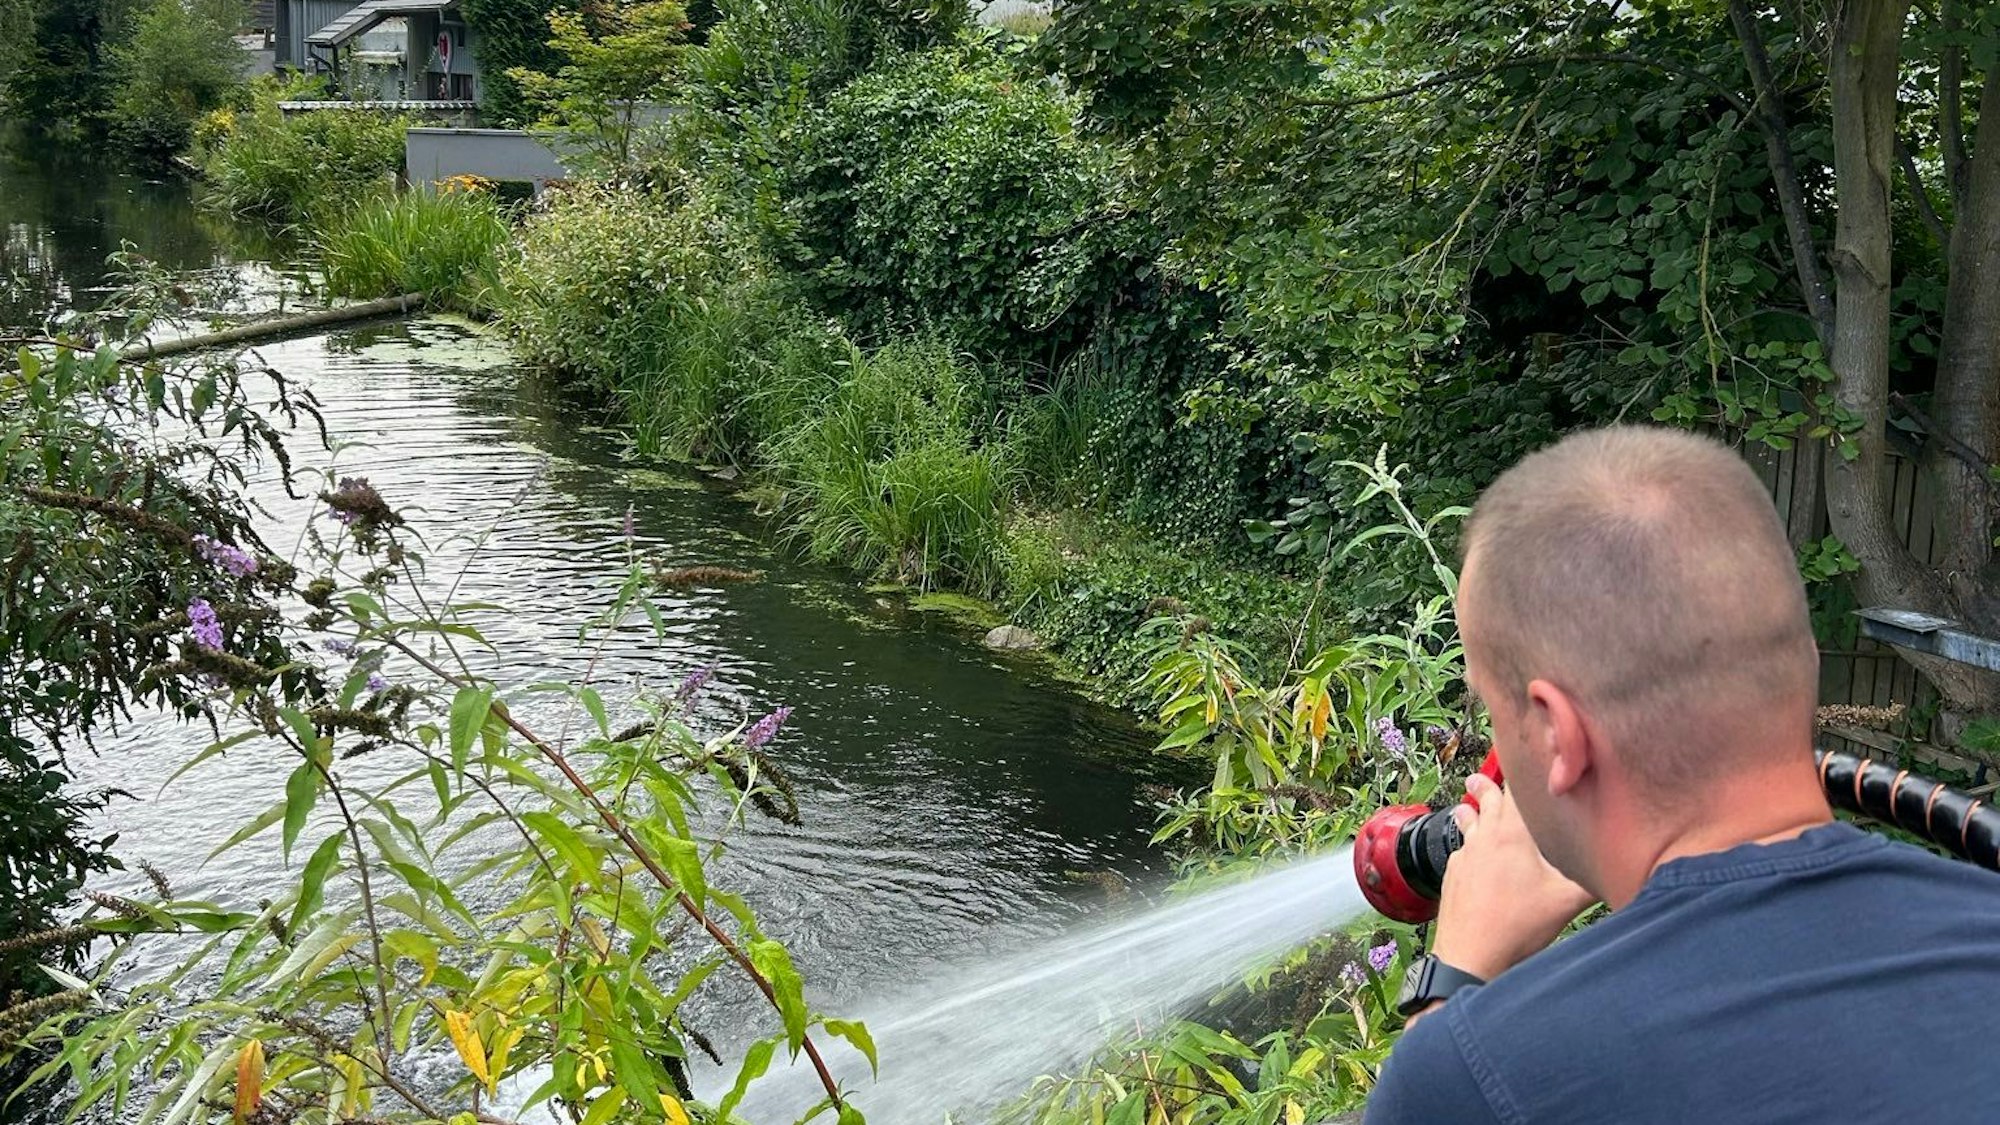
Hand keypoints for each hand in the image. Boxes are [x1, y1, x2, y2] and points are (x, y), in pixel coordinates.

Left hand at [1429, 773, 1595, 981]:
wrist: (1470, 955)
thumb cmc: (1517, 926)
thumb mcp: (1567, 902)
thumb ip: (1595, 880)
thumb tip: (1628, 868)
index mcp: (1512, 834)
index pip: (1515, 789)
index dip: (1522, 771)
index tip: (1527, 756)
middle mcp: (1484, 837)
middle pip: (1485, 799)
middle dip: (1487, 784)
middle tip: (1482, 776)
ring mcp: (1464, 856)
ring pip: (1468, 822)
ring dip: (1472, 811)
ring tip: (1468, 805)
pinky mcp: (1452, 876)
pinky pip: (1461, 851)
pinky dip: (1468, 845)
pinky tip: (1473, 856)